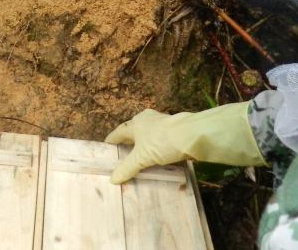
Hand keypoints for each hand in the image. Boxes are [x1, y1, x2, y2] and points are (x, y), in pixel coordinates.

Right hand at [104, 102, 265, 183]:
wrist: (191, 135)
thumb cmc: (161, 142)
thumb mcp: (141, 158)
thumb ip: (127, 168)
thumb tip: (112, 179)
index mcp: (135, 124)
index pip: (119, 132)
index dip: (112, 140)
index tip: (107, 146)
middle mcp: (146, 119)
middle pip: (133, 130)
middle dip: (129, 140)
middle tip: (124, 152)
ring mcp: (161, 121)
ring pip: (148, 132)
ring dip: (144, 141)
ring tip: (143, 153)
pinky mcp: (174, 127)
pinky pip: (161, 137)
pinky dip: (158, 144)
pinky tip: (161, 153)